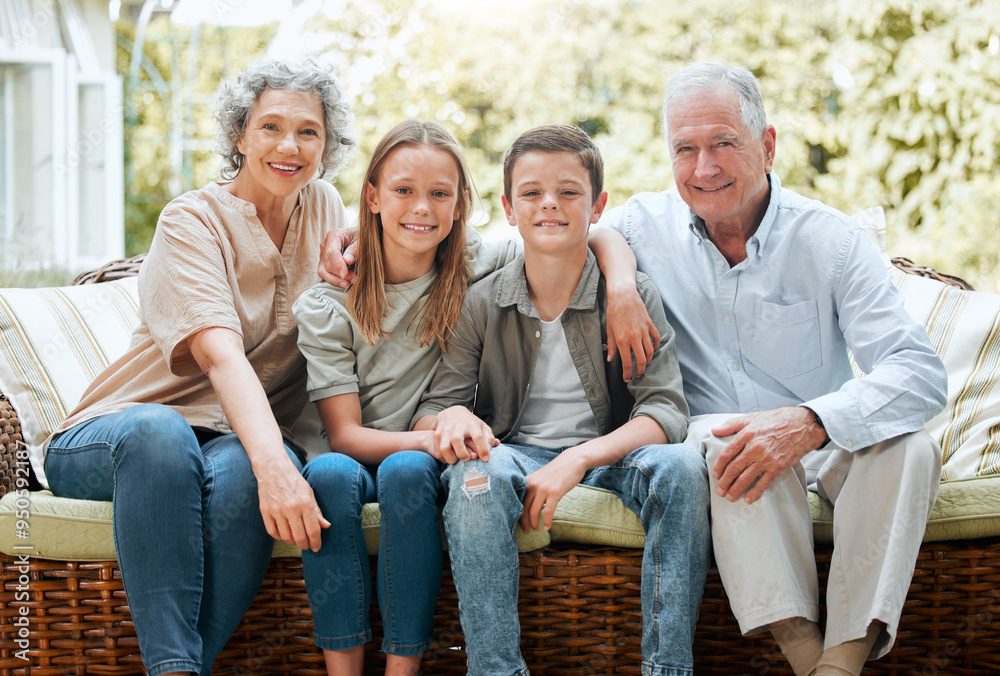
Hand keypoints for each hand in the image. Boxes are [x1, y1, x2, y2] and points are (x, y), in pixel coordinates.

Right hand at [256, 465, 329, 551]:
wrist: (274, 470)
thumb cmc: (294, 482)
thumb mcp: (309, 493)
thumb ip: (317, 511)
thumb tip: (326, 526)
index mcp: (305, 503)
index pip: (313, 530)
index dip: (316, 542)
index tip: (316, 548)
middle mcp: (291, 508)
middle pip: (300, 537)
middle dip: (305, 545)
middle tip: (307, 546)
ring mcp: (277, 511)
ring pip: (286, 537)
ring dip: (292, 542)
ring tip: (296, 539)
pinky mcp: (265, 512)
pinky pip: (273, 533)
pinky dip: (279, 537)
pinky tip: (284, 534)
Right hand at [318, 228, 357, 287]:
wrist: (361, 238)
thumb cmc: (362, 238)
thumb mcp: (362, 241)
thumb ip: (355, 249)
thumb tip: (347, 261)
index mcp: (334, 235)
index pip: (332, 252)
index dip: (338, 265)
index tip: (345, 274)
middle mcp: (325, 245)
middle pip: (328, 264)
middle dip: (340, 274)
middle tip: (355, 279)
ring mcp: (323, 256)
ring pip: (324, 272)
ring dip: (336, 280)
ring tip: (349, 283)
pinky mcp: (324, 265)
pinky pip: (325, 275)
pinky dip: (335, 281)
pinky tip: (345, 283)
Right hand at [430, 406, 497, 462]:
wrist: (452, 413)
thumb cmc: (470, 424)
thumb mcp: (482, 427)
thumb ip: (489, 437)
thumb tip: (497, 445)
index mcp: (471, 424)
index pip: (478, 436)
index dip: (483, 449)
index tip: (486, 459)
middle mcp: (457, 426)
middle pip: (457, 440)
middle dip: (462, 454)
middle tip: (467, 459)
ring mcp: (445, 430)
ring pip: (444, 447)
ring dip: (451, 458)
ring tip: (457, 460)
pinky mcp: (437, 435)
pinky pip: (438, 451)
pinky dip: (444, 458)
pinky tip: (450, 458)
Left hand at [521, 452, 586, 532]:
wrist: (572, 461)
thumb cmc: (557, 471)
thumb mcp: (540, 478)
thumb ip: (533, 488)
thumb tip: (529, 504)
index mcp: (528, 481)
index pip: (518, 501)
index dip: (517, 514)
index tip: (519, 523)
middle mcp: (532, 485)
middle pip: (524, 509)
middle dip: (524, 523)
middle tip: (527, 531)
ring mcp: (543, 489)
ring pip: (534, 512)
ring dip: (534, 524)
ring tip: (536, 530)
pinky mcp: (554, 492)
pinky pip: (548, 511)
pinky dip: (546, 521)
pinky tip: (547, 527)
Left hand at [605, 278, 658, 380]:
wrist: (623, 295)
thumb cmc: (614, 311)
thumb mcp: (609, 330)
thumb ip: (611, 346)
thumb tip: (611, 359)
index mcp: (622, 340)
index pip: (627, 363)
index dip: (628, 373)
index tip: (627, 378)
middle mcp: (634, 337)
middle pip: (642, 360)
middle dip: (640, 370)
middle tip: (638, 374)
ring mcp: (643, 331)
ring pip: (650, 351)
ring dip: (649, 360)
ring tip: (645, 364)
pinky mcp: (649, 324)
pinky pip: (656, 338)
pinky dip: (656, 346)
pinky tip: (652, 349)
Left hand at [710, 407, 826, 503]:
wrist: (803, 426)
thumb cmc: (777, 420)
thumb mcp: (752, 418)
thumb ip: (732, 425)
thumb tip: (715, 430)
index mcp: (746, 435)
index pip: (727, 454)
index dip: (718, 466)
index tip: (715, 474)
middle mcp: (754, 448)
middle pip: (734, 469)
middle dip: (724, 482)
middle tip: (719, 490)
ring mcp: (766, 459)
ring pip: (746, 478)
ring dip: (735, 489)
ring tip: (729, 497)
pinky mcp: (778, 467)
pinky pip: (763, 483)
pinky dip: (754, 492)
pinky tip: (748, 499)